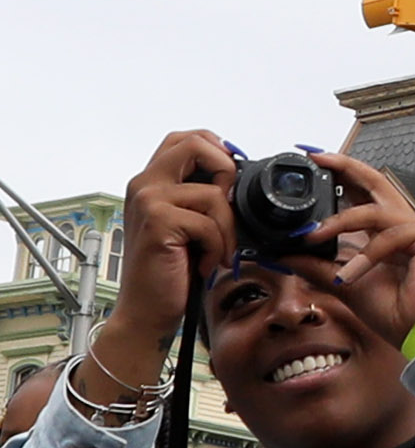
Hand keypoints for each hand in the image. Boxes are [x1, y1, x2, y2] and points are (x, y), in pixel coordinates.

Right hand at [85, 131, 238, 397]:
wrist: (149, 309)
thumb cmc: (174, 270)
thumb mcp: (191, 225)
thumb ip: (203, 197)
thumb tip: (237, 175)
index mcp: (152, 181)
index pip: (186, 139)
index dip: (217, 150)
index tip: (231, 181)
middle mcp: (145, 184)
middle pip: (196, 145)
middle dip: (226, 174)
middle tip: (227, 209)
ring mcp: (148, 200)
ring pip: (213, 194)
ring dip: (226, 230)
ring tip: (213, 252)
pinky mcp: (157, 221)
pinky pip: (210, 223)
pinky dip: (217, 247)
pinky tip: (204, 263)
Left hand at [301, 153, 414, 349]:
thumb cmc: (395, 312)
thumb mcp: (342, 284)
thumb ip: (315, 266)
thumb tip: (281, 254)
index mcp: (386, 233)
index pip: (361, 195)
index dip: (339, 177)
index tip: (313, 164)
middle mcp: (403, 225)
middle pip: (374, 181)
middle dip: (344, 166)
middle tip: (316, 157)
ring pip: (372, 210)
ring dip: (338, 222)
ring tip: (312, 237)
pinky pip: (387, 235)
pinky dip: (365, 256)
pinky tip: (350, 276)